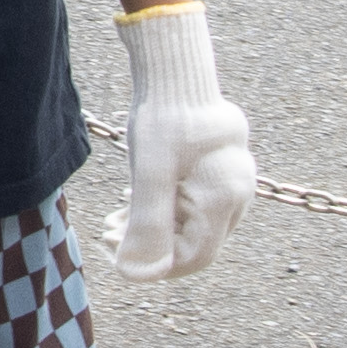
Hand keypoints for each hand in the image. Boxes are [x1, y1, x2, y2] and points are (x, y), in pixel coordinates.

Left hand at [109, 1, 253, 282]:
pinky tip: (133, 202)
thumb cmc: (164, 118)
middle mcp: (238, 197)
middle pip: (193, 245)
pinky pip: (195, 207)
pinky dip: (164, 211)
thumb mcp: (148, 173)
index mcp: (225, 199)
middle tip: (108, 232)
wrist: (178, 74)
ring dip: (153, 230)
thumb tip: (138, 273)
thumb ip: (147, 226)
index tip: (116, 254)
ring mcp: (233, 185)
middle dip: (149, 247)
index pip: (193, 259)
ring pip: (192, 226)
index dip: (153, 267)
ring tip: (115, 220)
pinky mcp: (222, 175)